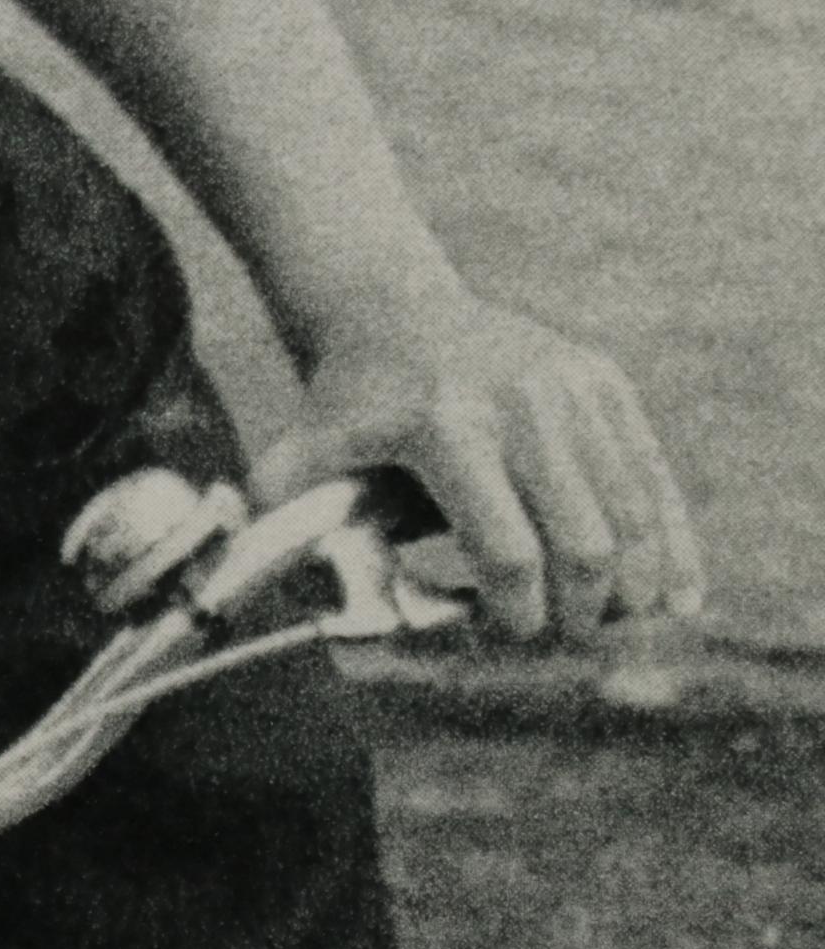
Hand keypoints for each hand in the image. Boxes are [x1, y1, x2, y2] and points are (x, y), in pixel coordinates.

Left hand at [251, 292, 703, 640]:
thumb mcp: (299, 457)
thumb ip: (284, 527)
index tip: (506, 636)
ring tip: (612, 626)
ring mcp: (572, 386)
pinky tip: (679, 596)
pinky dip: (672, 541)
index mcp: (446, 427)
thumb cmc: (343, 405)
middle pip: (584, 540)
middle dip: (580, 610)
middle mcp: (522, 402)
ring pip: (632, 512)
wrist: (391, 309)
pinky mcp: (604, 381)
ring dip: (633, 586)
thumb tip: (269, 598)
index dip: (516, 614)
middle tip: (561, 639)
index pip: (506, 550)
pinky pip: (651, 474)